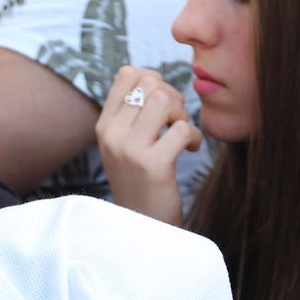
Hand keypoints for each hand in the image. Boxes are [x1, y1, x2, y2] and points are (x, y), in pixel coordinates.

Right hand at [96, 66, 200, 226]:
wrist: (140, 226)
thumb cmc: (141, 181)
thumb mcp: (125, 145)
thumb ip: (133, 114)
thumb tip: (156, 77)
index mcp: (104, 126)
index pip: (127, 74)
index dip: (154, 79)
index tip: (163, 102)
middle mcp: (112, 135)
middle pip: (150, 83)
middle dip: (173, 96)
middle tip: (176, 121)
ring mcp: (129, 150)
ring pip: (165, 100)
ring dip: (183, 114)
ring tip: (182, 134)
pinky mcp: (152, 165)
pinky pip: (182, 129)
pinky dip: (195, 137)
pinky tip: (190, 150)